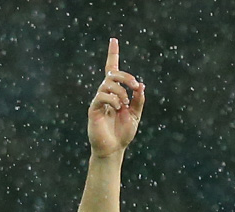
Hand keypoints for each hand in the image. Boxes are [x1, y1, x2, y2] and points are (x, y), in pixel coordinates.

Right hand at [88, 38, 144, 157]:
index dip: (113, 54)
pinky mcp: (93, 108)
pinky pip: (102, 96)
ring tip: (125, 104)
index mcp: (116, 93)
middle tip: (136, 86)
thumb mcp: (135, 115)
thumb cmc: (123, 133)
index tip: (114, 40)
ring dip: (121, 91)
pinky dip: (113, 99)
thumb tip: (141, 86)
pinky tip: (118, 108)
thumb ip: (138, 101)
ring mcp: (98, 100)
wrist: (113, 149)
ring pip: (107, 84)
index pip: (112, 70)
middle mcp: (105, 93)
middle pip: (112, 74)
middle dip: (126, 77)